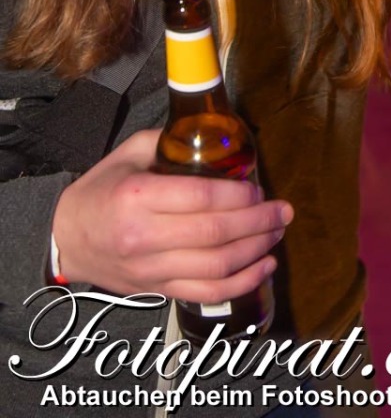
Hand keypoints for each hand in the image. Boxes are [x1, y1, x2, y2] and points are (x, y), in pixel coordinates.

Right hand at [52, 130, 292, 301]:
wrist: (67, 238)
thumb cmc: (103, 188)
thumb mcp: (130, 151)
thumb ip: (171, 142)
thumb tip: (220, 138)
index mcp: (138, 195)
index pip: (200, 198)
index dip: (238, 196)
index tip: (259, 189)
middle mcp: (144, 236)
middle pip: (215, 234)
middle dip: (258, 222)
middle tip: (283, 211)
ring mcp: (151, 268)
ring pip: (216, 266)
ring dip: (256, 250)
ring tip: (277, 233)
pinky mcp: (157, 289)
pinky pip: (206, 293)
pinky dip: (241, 283)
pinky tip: (264, 266)